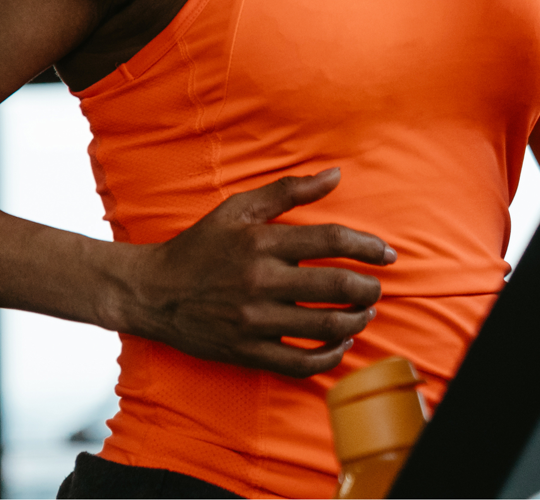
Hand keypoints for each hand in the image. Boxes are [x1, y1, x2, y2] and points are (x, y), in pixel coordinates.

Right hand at [120, 168, 393, 376]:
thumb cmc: (200, 246)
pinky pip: (299, 364)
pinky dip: (328, 358)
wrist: (152, 292)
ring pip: (324, 326)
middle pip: (335, 286)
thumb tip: (336, 175)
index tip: (387, 254)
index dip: (367, 246)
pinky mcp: (246, 351)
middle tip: (376, 288)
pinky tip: (340, 345)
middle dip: (368, 288)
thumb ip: (289, 190)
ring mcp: (254, 320)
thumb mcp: (239, 209)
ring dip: (355, 321)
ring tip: (364, 314)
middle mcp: (261, 281)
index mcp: (262, 242)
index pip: (331, 240)